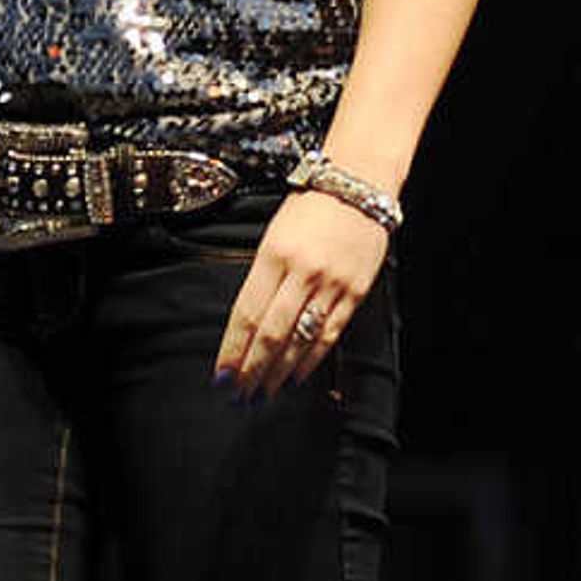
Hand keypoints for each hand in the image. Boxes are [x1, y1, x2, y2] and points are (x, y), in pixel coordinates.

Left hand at [216, 191, 390, 401]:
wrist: (359, 185)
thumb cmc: (308, 208)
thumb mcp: (272, 236)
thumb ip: (261, 279)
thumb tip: (247, 326)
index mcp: (273, 256)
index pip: (247, 314)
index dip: (233, 349)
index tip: (221, 375)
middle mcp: (302, 272)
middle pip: (272, 333)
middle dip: (252, 369)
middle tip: (238, 395)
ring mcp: (332, 283)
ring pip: (301, 339)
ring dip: (279, 372)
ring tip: (263, 393)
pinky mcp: (356, 291)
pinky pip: (330, 333)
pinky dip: (311, 359)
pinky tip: (296, 376)